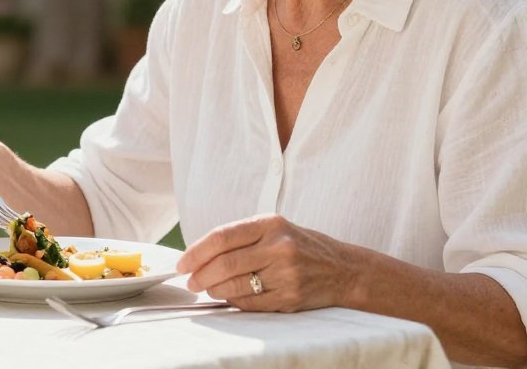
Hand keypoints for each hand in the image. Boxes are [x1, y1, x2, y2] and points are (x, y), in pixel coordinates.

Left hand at [176, 214, 357, 311]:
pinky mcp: (289, 297)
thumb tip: (200, 254)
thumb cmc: (301, 246)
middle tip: (190, 281)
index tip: (183, 262)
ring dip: (213, 290)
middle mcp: (278, 247)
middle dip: (200, 274)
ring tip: (206, 289)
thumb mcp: (275, 228)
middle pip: (225, 263)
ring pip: (235, 285)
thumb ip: (242, 237)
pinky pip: (250, 303)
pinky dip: (232, 301)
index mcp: (270, 223)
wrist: (343, 269)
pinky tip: (227, 296)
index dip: (196, 251)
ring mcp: (285, 274)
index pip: (222, 237)